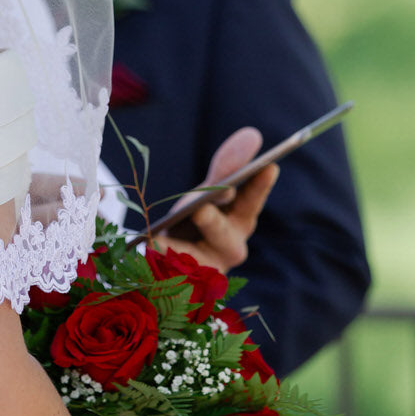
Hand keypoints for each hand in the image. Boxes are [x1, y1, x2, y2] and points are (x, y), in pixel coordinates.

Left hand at [156, 126, 277, 274]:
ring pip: (196, 261)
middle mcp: (228, 249)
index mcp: (240, 224)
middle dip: (214, 224)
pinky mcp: (178, 281)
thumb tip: (253, 134)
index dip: (258, 188)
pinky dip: (157, 258)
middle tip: (202, 208)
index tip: (268, 167)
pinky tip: (146, 245)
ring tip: (163, 237)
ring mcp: (204, 269)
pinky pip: (165, 271)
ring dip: (182, 249)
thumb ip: (227, 167)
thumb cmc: (195, 219)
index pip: (251, 204)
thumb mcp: (209, 190)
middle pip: (225, 240)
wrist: (168, 256)